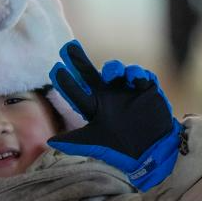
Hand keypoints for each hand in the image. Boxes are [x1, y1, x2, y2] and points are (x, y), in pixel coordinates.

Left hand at [46, 40, 182, 190]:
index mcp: (93, 106)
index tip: (55, 69)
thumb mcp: (95, 144)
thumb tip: (49, 142)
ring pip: (115, 70)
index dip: (65, 80)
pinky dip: (137, 73)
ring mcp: (126, 90)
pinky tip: (134, 77)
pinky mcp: (147, 89)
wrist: (152, 153)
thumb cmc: (120, 150)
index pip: (75, 90)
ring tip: (111, 73)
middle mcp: (107, 94)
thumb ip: (74, 142)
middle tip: (67, 47)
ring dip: (112, 67)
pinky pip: (141, 75)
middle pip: (89, 72)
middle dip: (78, 59)